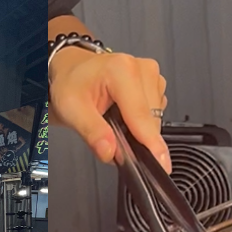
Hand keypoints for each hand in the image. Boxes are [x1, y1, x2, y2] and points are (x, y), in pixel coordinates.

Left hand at [49, 47, 170, 171]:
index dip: (150, 143)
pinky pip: (155, 114)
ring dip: (137, 131)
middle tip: (109, 136)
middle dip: (134, 138)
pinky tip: (123, 116)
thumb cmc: (72, 84)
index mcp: (121, 70)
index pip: (140, 115)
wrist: (74, 71)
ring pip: (155, 120)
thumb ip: (92, 132)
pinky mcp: (156, 84)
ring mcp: (151, 76)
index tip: (160, 162)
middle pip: (150, 120)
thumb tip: (109, 151)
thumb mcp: (71, 110)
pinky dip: (141, 123)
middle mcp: (141, 69)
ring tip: (113, 121)